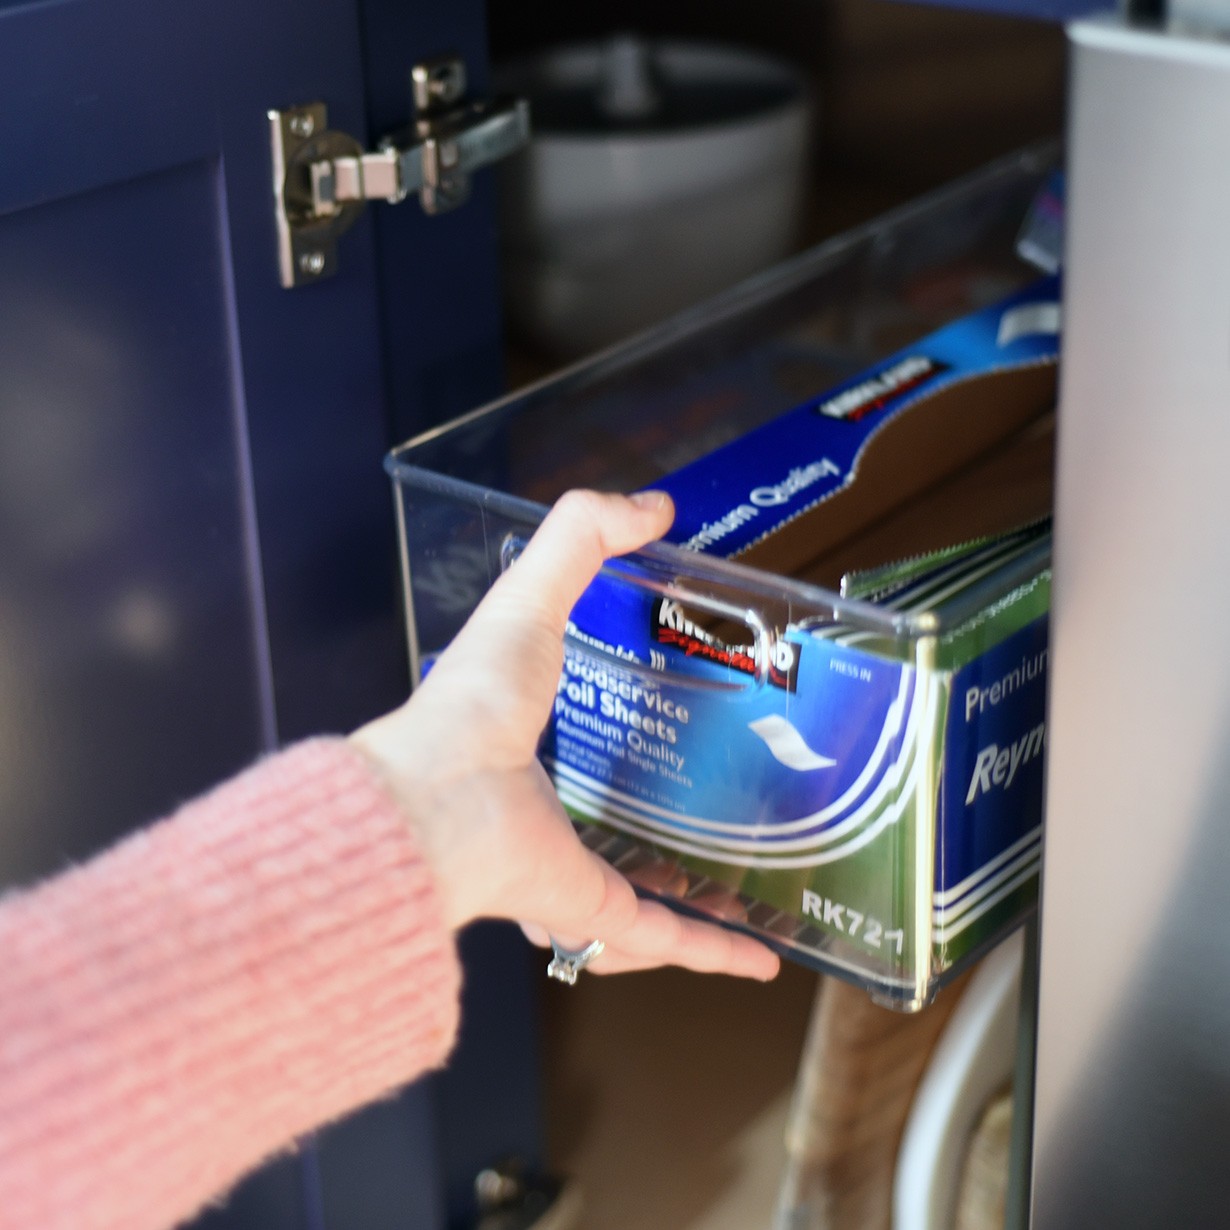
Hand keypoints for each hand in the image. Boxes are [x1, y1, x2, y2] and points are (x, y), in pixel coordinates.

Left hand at [351, 489, 778, 981]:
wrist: (434, 803)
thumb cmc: (471, 704)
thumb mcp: (528, 598)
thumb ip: (581, 536)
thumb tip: (654, 506)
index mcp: (529, 742)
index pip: (583, 732)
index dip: (623, 715)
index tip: (671, 696)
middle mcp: (548, 813)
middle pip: (615, 819)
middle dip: (665, 818)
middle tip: (729, 800)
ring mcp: (569, 870)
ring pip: (643, 893)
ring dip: (694, 899)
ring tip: (751, 890)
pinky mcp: (590, 913)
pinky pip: (662, 940)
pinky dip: (713, 954)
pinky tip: (765, 959)